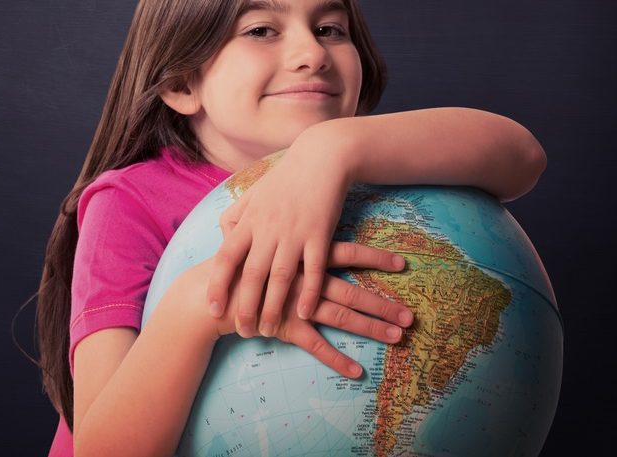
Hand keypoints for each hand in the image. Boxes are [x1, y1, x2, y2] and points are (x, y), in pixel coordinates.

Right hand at [196, 249, 412, 378]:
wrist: (206, 294)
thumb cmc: (233, 266)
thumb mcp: (258, 239)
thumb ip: (278, 231)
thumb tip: (298, 222)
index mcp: (301, 255)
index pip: (347, 253)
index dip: (375, 257)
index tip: (403, 263)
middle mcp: (304, 279)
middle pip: (352, 290)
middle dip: (383, 303)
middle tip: (411, 315)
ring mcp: (296, 304)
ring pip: (341, 316)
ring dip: (370, 327)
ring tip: (398, 337)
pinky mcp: (284, 327)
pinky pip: (316, 345)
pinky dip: (336, 360)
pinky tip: (356, 371)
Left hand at [207, 136, 362, 334]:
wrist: (321, 158)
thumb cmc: (284, 179)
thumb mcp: (253, 194)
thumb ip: (235, 217)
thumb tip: (222, 240)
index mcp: (249, 220)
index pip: (226, 257)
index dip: (218, 284)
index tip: (213, 308)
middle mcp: (268, 229)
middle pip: (252, 274)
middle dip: (245, 306)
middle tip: (242, 331)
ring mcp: (295, 232)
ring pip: (281, 277)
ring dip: (274, 307)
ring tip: (269, 331)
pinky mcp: (320, 234)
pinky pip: (315, 270)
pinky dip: (309, 293)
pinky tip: (304, 314)